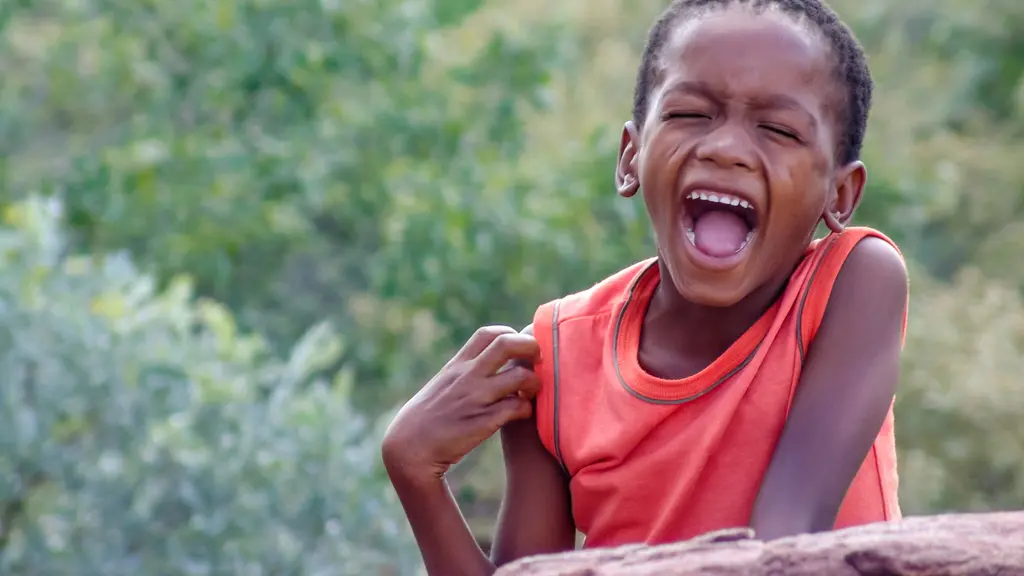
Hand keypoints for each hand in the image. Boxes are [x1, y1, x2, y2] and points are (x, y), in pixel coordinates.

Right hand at [381, 325, 540, 482]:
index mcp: (457, 366)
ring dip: (534, 382)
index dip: (510, 334)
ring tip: (532, 392)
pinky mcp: (483, 421)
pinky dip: (527, 410)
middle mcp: (467, 376)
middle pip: (507, 343)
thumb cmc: (425, 420)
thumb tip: (482, 369)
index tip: (517, 349)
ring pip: (520, 376)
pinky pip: (518, 407)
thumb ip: (462, 375)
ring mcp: (476, 397)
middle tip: (538, 361)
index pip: (488, 333)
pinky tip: (522, 415)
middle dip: (530, 346)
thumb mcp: (441, 387)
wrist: (408, 448)